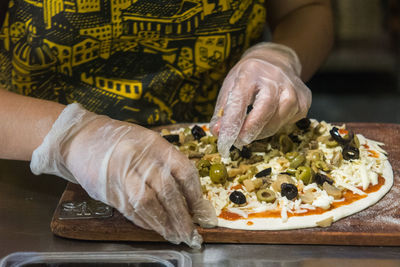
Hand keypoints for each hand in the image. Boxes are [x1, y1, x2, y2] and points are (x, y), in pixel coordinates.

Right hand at [30, 103, 216, 247]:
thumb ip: (165, 164)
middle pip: (167, 191)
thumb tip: (187, 195)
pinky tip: (155, 228)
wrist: (80, 138)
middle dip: (181, 215)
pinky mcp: (108, 190)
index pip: (183, 170)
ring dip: (164, 224)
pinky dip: (146, 222)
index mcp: (154, 144)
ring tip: (175, 235)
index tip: (200, 210)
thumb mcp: (147, 141)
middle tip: (190, 232)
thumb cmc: (119, 139)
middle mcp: (139, 158)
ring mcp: (121, 175)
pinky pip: (131, 211)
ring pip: (148, 204)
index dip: (194, 194)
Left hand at [210, 43, 311, 156]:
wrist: (276, 60)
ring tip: (250, 132)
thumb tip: (217, 132)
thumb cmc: (249, 76)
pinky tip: (267, 121)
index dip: (232, 122)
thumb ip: (223, 110)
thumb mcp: (231, 85)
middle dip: (251, 128)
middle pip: (265, 108)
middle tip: (239, 141)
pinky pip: (288, 121)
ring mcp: (293, 87)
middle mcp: (275, 76)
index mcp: (250, 71)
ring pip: (279, 118)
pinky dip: (274, 127)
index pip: (240, 99)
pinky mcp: (304, 99)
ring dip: (262, 131)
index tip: (223, 139)